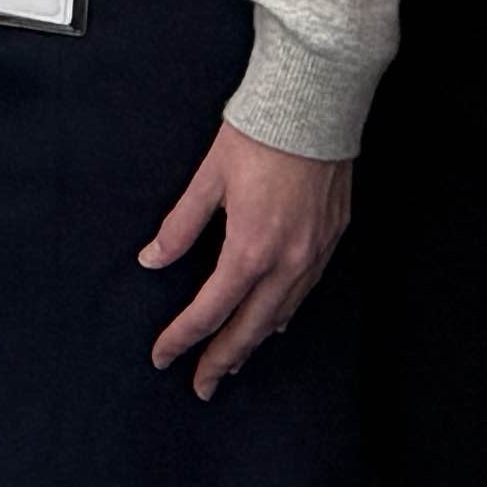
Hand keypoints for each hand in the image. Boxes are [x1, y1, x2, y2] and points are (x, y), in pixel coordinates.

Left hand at [137, 126, 349, 394]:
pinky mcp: (333, 237)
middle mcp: (286, 261)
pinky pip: (305, 291)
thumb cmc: (261, 133)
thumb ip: (179, 226)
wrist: (316, 101)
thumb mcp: (209, 178)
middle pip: (249, 329)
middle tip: (202, 386)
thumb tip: (153, 259)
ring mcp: (315, 252)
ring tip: (234, 360)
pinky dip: (284, 312)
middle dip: (222, 361)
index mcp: (249, 249)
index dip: (182, 338)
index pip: (209, 311)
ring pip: (281, 315)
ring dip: (254, 341)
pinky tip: (275, 320)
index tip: (163, 356)